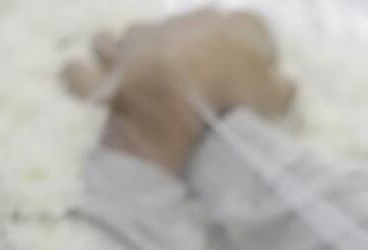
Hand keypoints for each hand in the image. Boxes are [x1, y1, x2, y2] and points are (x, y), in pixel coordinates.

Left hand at [62, 9, 295, 171]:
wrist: (177, 105)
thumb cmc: (231, 96)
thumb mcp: (274, 95)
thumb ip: (281, 87)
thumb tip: (287, 85)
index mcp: (220, 25)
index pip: (244, 27)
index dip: (252, 49)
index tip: (258, 72)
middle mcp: (173, 26)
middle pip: (181, 28)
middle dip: (186, 46)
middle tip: (197, 75)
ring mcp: (134, 47)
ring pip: (121, 39)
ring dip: (123, 51)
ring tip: (131, 66)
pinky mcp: (107, 75)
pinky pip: (81, 74)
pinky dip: (82, 77)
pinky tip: (85, 79)